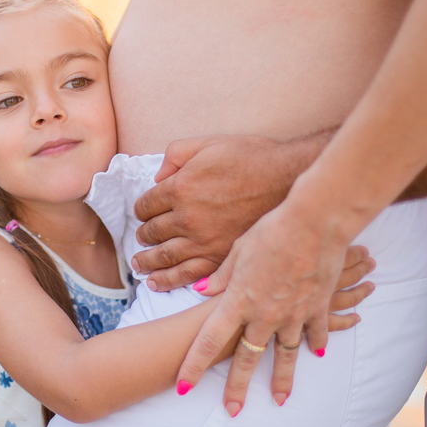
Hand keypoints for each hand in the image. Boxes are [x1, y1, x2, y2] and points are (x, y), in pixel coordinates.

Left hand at [133, 133, 327, 291]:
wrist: (287, 178)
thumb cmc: (250, 157)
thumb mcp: (208, 143)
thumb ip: (176, 154)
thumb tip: (159, 177)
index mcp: (180, 188)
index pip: (146, 205)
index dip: (141, 209)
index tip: (144, 212)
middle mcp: (187, 218)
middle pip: (152, 232)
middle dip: (143, 235)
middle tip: (141, 238)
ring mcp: (203, 241)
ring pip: (164, 257)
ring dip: (147, 262)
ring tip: (139, 265)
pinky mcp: (220, 258)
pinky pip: (187, 275)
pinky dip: (167, 280)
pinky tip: (156, 283)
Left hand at [180, 198, 354, 413]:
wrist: (314, 223)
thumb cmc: (271, 230)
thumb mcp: (238, 250)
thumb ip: (220, 276)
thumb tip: (201, 291)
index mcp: (238, 301)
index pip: (208, 341)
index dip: (194, 366)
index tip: (184, 386)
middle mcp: (264, 314)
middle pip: (246, 358)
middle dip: (237, 387)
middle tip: (232, 410)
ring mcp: (292, 314)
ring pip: (284, 355)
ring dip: (281, 380)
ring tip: (278, 400)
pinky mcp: (316, 308)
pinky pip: (315, 333)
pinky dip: (316, 344)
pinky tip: (317, 355)